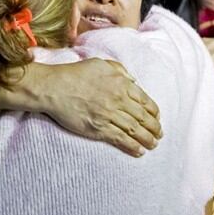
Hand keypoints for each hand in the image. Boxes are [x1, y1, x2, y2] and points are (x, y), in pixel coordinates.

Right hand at [35, 59, 161, 156]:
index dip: (154, 112)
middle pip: (143, 117)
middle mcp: (118, 100)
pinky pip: (120, 139)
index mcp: (121, 84)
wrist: (54, 87)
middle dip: (154, 128)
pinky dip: (132, 146)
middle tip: (159, 135)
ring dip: (147, 139)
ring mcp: (108, 115)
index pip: (145, 101)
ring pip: (134, 130)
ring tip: (153, 145)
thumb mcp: (101, 64)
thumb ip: (120, 70)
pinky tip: (139, 151)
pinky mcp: (98, 128)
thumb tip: (134, 81)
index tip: (157, 118)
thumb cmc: (75, 74)